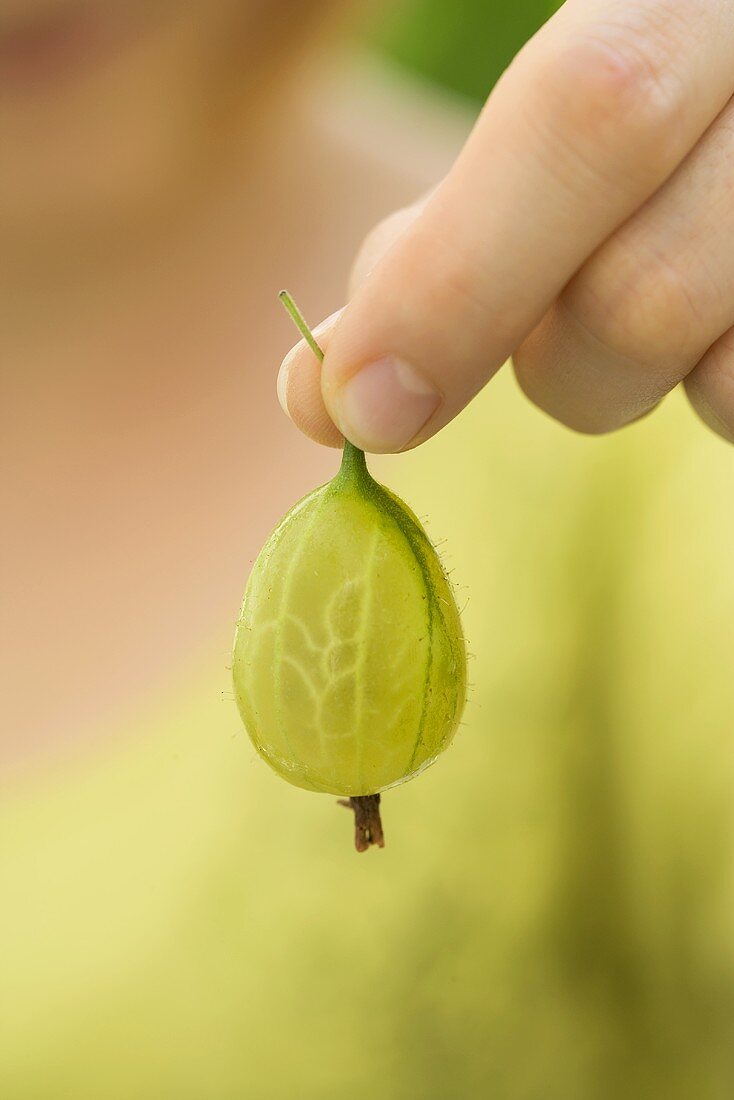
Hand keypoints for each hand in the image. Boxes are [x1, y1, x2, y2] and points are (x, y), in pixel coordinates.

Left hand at [278, 0, 733, 451]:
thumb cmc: (653, 100)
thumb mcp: (551, 116)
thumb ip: (440, 236)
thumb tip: (317, 398)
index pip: (587, 113)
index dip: (456, 281)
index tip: (360, 406)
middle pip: (640, 296)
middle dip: (551, 362)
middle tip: (543, 338)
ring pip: (714, 375)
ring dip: (634, 376)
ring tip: (651, 287)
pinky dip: (713, 387)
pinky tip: (716, 317)